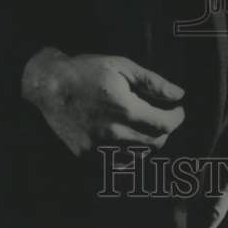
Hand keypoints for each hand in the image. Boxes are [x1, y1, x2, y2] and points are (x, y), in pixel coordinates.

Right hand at [21, 48, 184, 157]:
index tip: (178, 109)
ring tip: (146, 124)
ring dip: (149, 141)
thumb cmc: (86, 71)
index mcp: (124, 109)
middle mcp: (113, 133)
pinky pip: (119, 161)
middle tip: (164, 115)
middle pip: (155, 142)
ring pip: (139, 154)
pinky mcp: (87, 155)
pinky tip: (128, 135)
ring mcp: (99, 148)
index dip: (177, 117)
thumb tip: (179, 94)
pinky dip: (130, 151)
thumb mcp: (122, 67)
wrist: (49, 86)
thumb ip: (153, 82)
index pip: (164, 124)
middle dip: (166, 129)